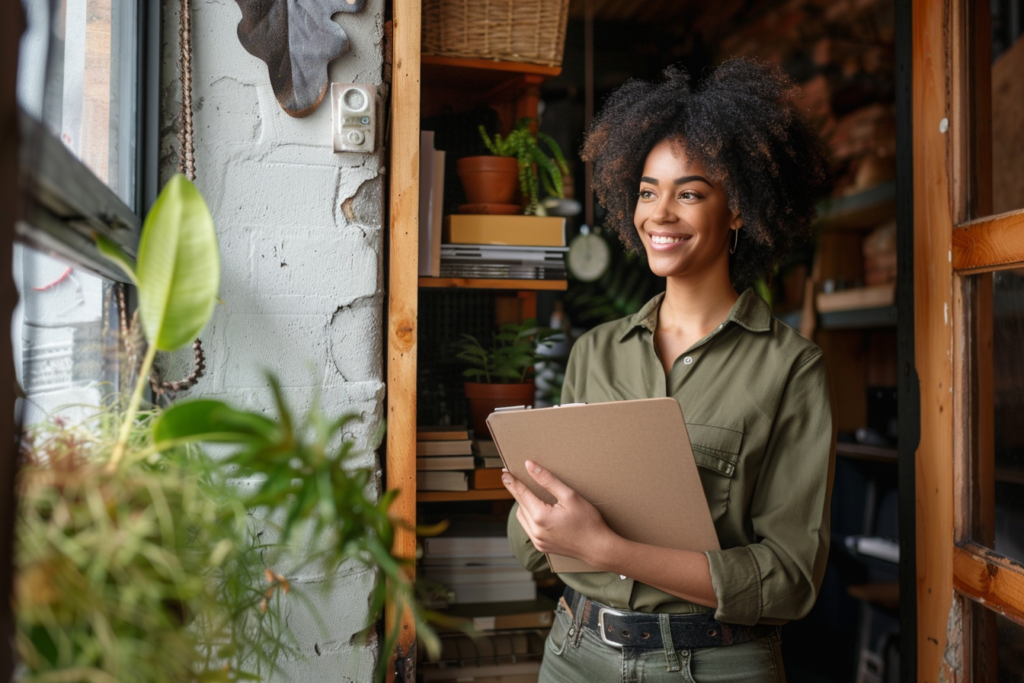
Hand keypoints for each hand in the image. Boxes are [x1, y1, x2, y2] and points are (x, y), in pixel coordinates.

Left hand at [502, 460, 616, 565]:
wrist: (598, 548)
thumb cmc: (588, 521)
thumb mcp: (570, 496)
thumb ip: (548, 480)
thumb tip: (530, 466)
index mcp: (541, 517)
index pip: (521, 494)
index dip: (513, 482)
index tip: (504, 472)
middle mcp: (536, 531)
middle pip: (520, 505)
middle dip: (518, 492)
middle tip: (515, 479)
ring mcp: (538, 541)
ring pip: (522, 517)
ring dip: (524, 505)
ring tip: (529, 494)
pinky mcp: (541, 547)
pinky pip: (528, 528)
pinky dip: (529, 517)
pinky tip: (537, 510)